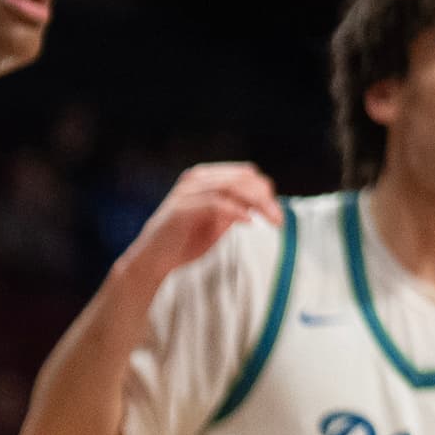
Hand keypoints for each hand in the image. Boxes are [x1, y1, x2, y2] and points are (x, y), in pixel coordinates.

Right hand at [119, 162, 278, 279]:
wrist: (154, 259)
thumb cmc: (187, 241)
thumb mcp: (218, 222)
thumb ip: (236, 209)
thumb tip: (261, 203)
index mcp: (206, 178)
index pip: (244, 174)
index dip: (265, 191)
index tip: (277, 213)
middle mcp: (196, 179)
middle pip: (241, 178)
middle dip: (265, 198)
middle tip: (279, 220)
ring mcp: (187, 192)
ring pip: (230, 187)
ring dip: (256, 203)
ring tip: (271, 221)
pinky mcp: (181, 209)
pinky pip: (215, 204)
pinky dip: (236, 211)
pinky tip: (249, 222)